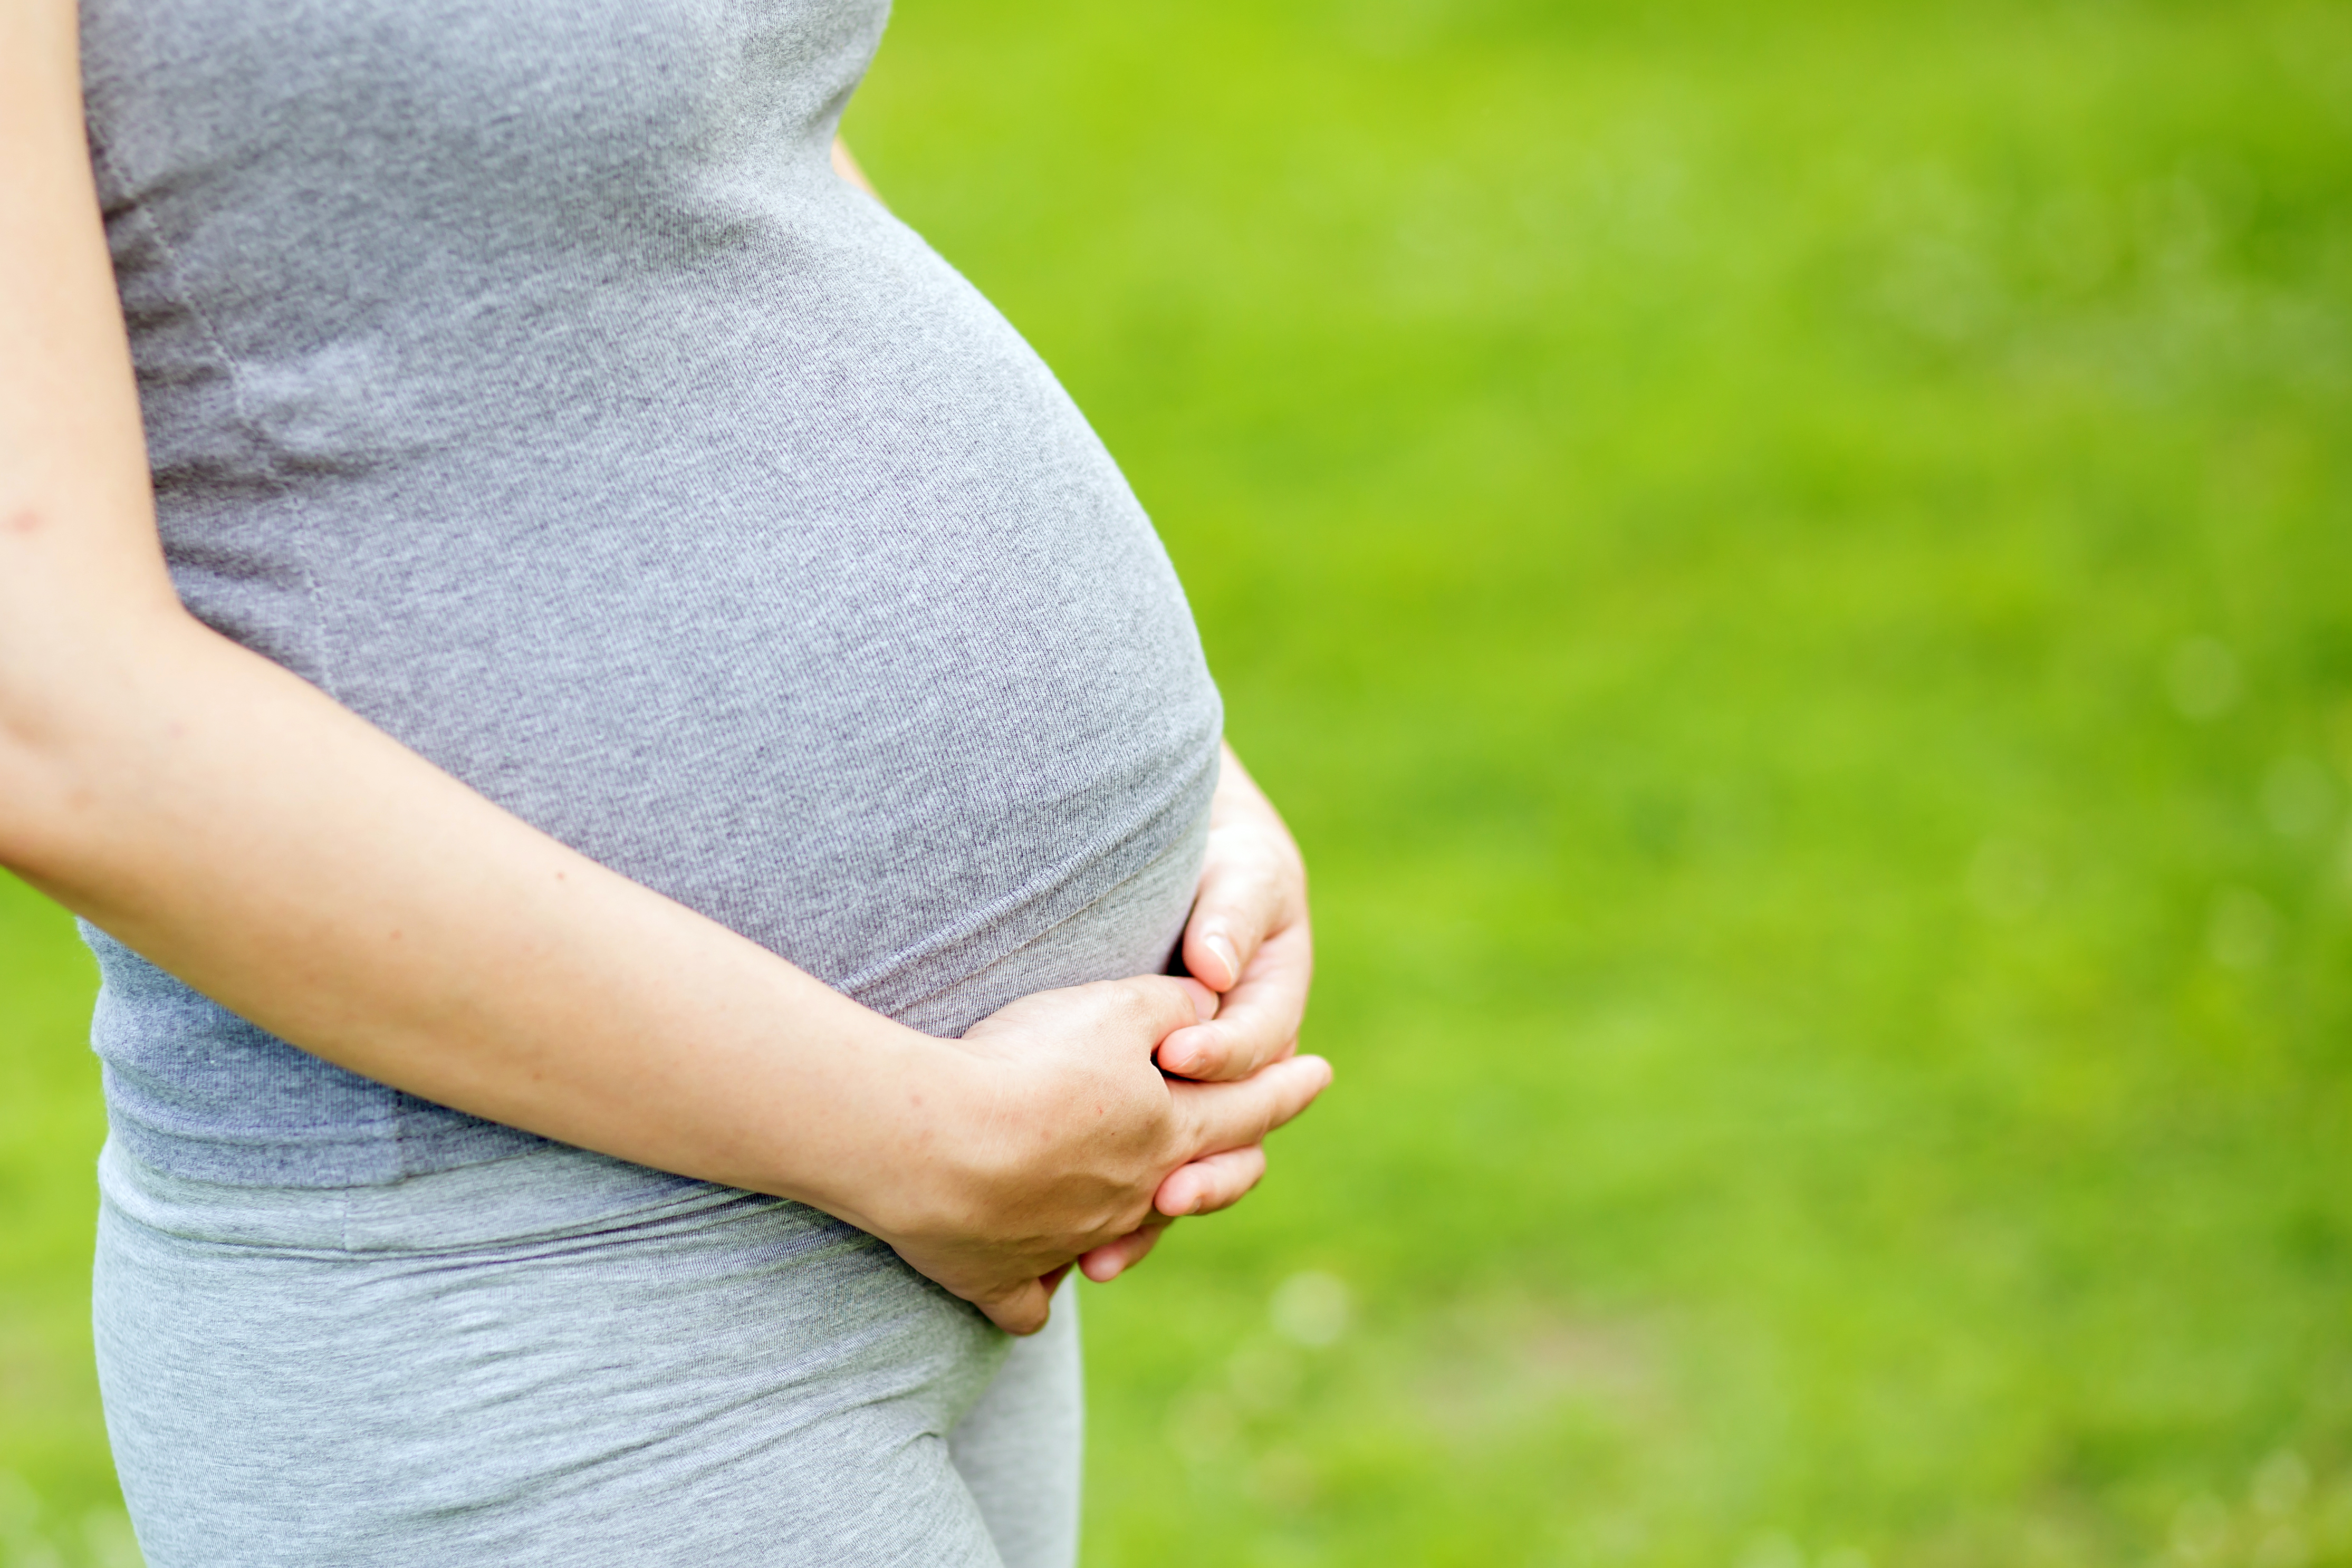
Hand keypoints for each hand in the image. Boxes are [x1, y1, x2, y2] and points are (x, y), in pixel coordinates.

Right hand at [872, 974, 1330, 1334]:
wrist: (929, 1143)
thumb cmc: (1028, 1066)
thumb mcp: (1113, 1008)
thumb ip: (1171, 1004)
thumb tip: (1211, 1002)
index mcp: (1166, 1135)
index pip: (1247, 1107)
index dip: (1285, 1087)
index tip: (1320, 1072)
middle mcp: (1129, 1199)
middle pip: (1198, 1183)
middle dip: (1233, 1162)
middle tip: (1253, 1151)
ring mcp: (1066, 1245)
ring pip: (1119, 1239)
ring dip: (1136, 1222)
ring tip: (1145, 1205)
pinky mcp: (999, 1278)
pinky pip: (1028, 1298)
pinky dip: (1036, 1290)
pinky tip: (1041, 1281)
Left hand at [1077, 742, 1315, 1282]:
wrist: (1191, 857)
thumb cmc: (1221, 857)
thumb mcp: (1239, 873)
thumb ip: (1231, 915)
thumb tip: (1218, 968)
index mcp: (1272, 1005)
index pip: (1256, 1044)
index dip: (1220, 1053)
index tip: (1174, 1053)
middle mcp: (1241, 1064)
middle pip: (1234, 1135)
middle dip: (1203, 1171)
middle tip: (1166, 1190)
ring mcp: (1194, 1095)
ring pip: (1187, 1173)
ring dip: (1150, 1219)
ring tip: (1104, 1256)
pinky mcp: (1145, 1111)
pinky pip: (1138, 1177)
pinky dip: (1108, 1217)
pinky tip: (1064, 1256)